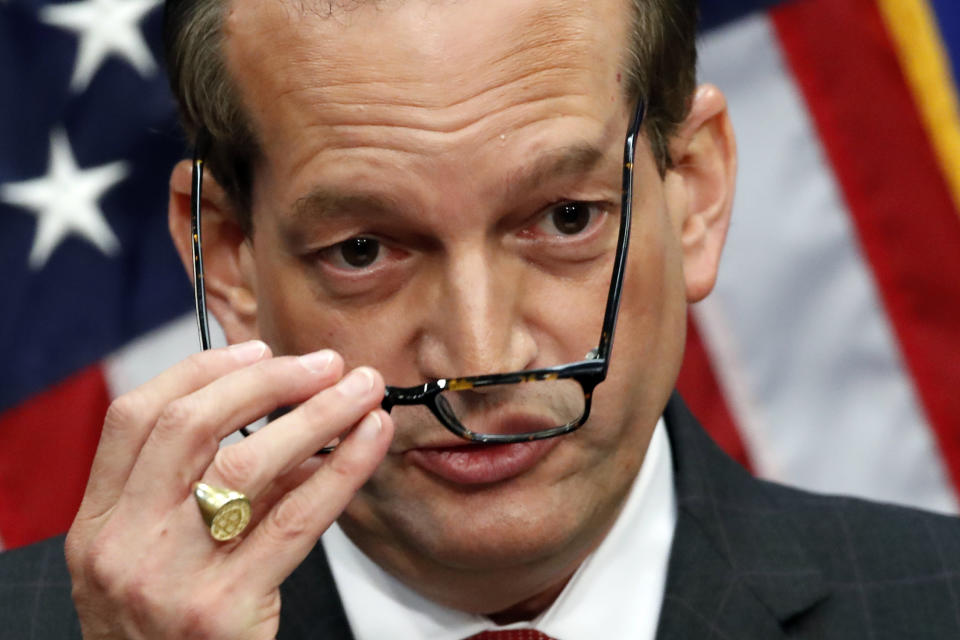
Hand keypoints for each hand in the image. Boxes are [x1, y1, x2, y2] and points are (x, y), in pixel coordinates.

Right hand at [64, 341, 392, 638]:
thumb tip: (291, 420)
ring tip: (361, 389)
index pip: (134, 416)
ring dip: (316, 414)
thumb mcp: (155, 558)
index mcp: (97, 523)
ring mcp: (171, 577)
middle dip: (265, 381)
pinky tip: (370, 439)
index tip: (256, 349)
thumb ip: (203, 491)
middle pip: (190, 426)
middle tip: (323, 363)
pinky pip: (296, 520)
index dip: (200, 370)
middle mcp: (124, 544)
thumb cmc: (165, 631)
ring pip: (247, 463)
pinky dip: (341, 469)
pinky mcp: (225, 609)